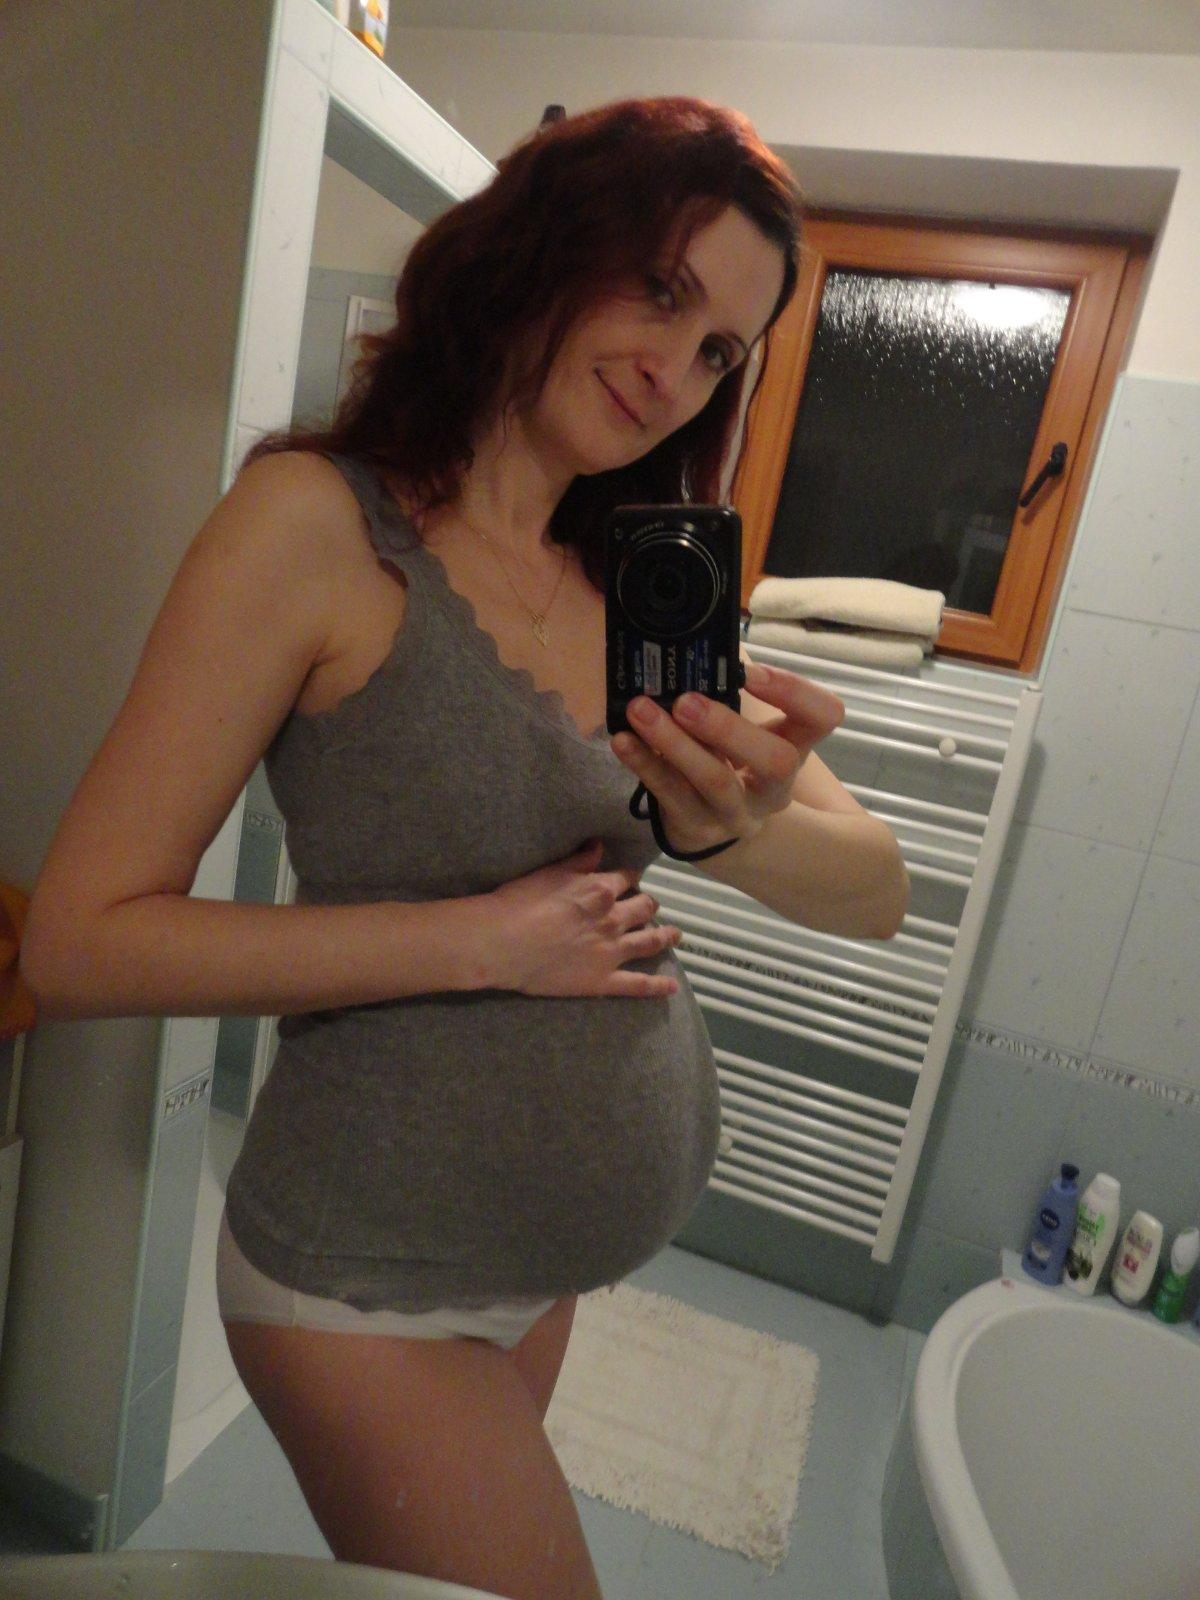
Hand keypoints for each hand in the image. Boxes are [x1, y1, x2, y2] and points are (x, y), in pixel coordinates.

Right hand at [483, 839, 682, 998]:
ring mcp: (612, 951)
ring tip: (675, 935)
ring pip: (649, 942)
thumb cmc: (519, 903)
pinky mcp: (604, 981)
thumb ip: (579, 860)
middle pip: (643, 908)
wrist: (503, 943)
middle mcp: (614, 918)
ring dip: (665, 936)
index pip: (625, 878)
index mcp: (601, 890)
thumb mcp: (550, 872)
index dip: (630, 878)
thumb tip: (599, 845)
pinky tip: (672, 987)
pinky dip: (658, 987)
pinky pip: (638, 985)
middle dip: (649, 905)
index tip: (631, 879)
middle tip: (650, 906)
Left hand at [611, 662, 844, 856]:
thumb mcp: (743, 729)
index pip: (823, 716)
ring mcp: (737, 811)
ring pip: (715, 781)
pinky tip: (622, 739)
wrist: (715, 829)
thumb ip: (729, 691)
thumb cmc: (730, 760)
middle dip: (730, 728)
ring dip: (675, 744)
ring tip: (642, 711)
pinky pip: (669, 794)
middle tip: (686, 702)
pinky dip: (644, 763)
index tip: (751, 672)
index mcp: (795, 746)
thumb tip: (689, 641)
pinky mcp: (697, 826)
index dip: (794, 692)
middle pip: (776, 761)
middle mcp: (774, 785)